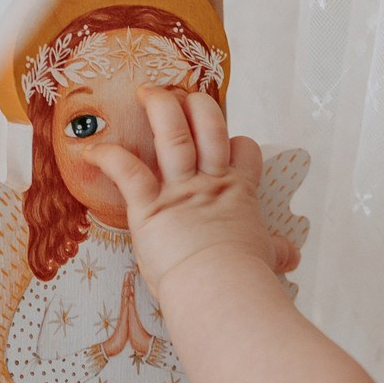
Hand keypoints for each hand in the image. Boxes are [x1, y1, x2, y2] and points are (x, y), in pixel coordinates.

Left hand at [84, 87, 300, 301]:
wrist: (221, 290)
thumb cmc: (244, 278)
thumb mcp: (266, 259)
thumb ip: (275, 251)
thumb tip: (292, 256)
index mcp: (238, 193)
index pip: (243, 150)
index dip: (235, 143)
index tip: (227, 146)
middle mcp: (210, 182)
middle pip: (209, 125)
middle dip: (197, 105)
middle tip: (183, 97)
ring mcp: (180, 191)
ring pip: (173, 134)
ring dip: (160, 107)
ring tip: (147, 92)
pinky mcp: (150, 207)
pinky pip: (127, 171)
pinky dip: (107, 157)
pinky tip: (92, 151)